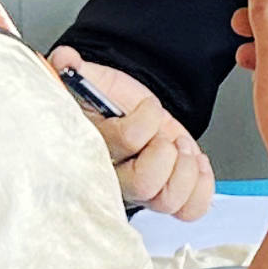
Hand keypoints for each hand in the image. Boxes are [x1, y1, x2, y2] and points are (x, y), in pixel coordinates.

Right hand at [53, 47, 212, 219]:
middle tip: (167, 137)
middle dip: (165, 152)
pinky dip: (202, 188)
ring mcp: (143, 191)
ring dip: (186, 169)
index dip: (146, 121)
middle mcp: (115, 177)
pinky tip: (195, 163)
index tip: (148, 107)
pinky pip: (189, 210)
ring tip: (182, 148)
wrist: (134, 112)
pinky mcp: (168, 194)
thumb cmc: (110, 102)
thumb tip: (65, 59)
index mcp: (92, 148)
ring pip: (168, 201)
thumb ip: (75, 70)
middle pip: (144, 184)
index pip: (125, 141)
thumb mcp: (91, 80)